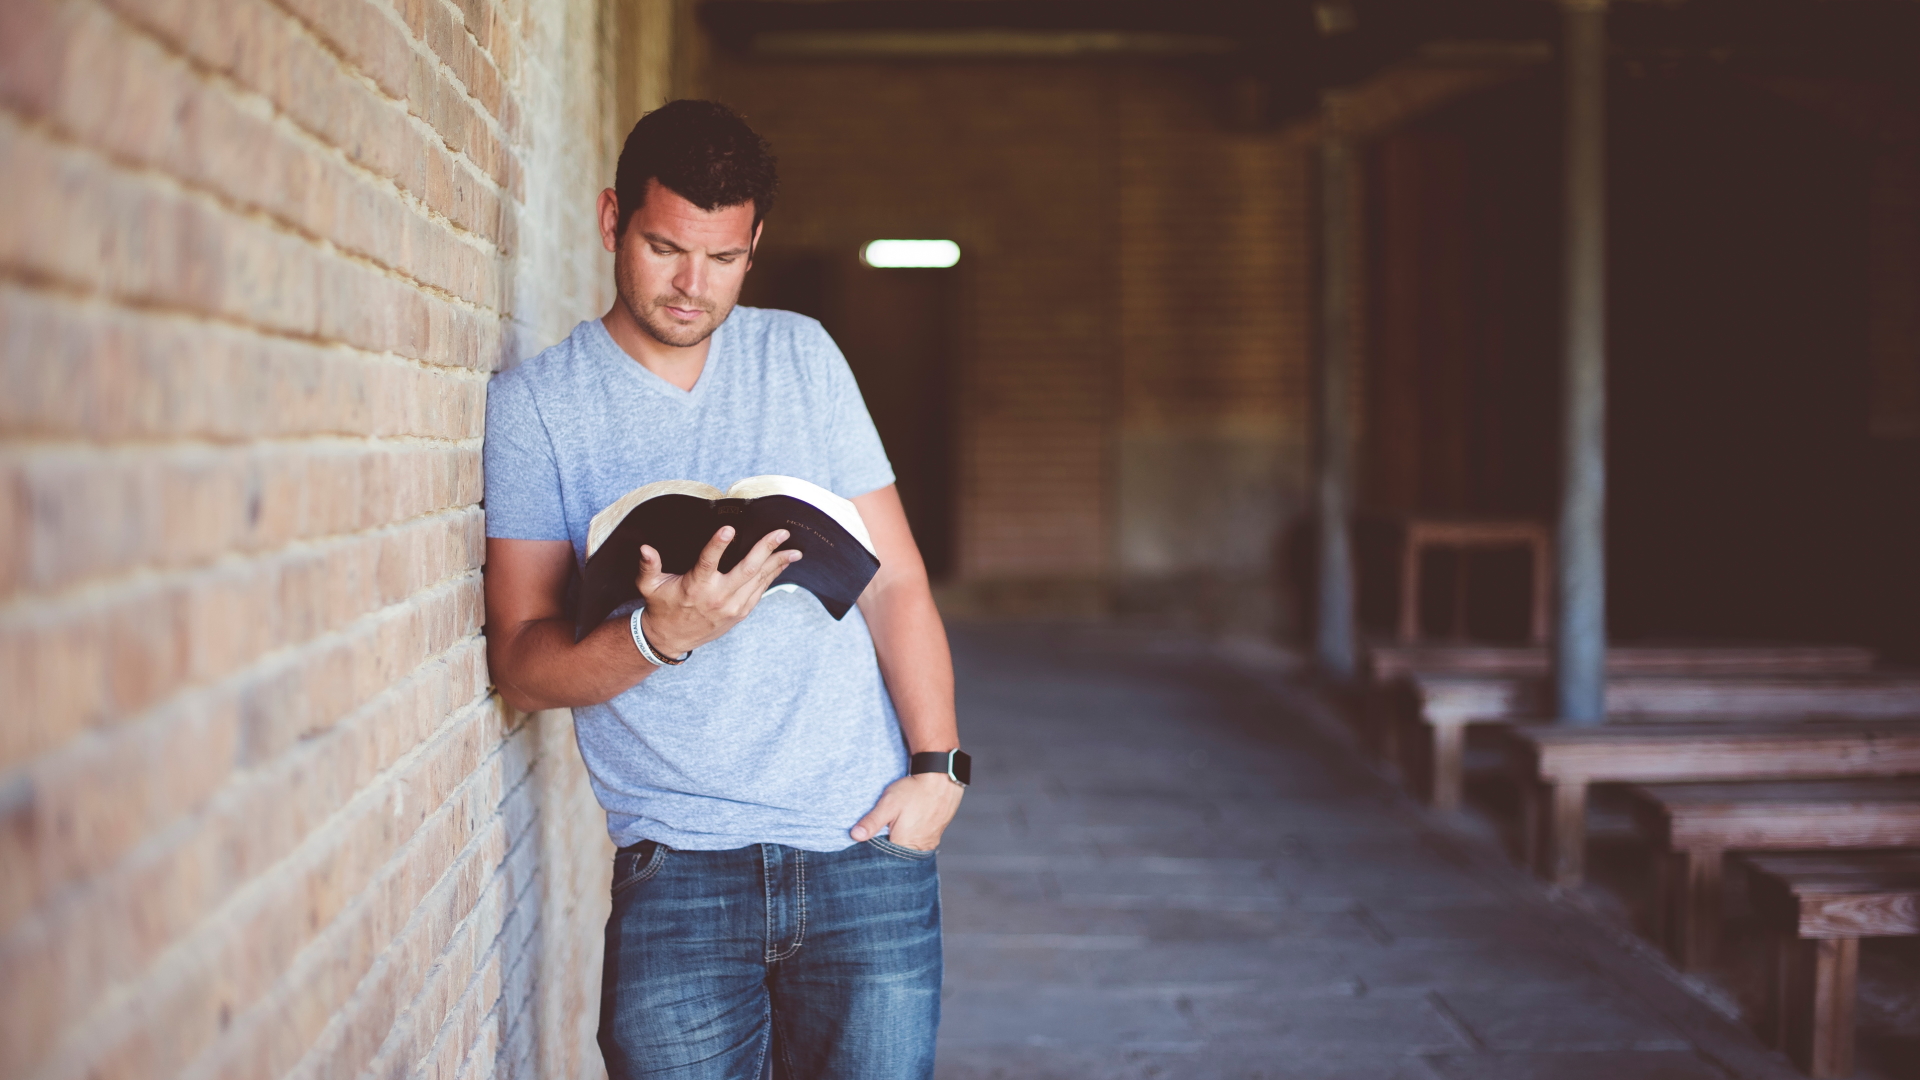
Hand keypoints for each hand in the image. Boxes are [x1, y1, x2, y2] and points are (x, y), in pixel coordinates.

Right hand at [634, 526, 800, 654]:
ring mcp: (732, 607)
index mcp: (695, 587)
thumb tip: (645, 548)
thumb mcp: (649, 586)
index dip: (718, 545)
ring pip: (759, 581)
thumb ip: (648, 566)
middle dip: (766, 549)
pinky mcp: (740, 613)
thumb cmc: (661, 606)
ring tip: (793, 550)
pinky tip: (782, 564)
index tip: (729, 528)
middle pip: (746, 570)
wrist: (671, 639)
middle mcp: (717, 597)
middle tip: (781, 532)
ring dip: (777, 563)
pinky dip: (772, 577)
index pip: (708, 562)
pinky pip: (760, 592)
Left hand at [850, 771, 963, 850]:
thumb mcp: (888, 803)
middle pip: (897, 855)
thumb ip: (872, 822)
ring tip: (896, 826)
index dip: (875, 850)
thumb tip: (855, 836)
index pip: (884, 858)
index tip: (869, 840)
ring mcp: (929, 843)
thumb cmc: (914, 790)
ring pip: (909, 848)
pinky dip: (911, 837)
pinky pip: (919, 843)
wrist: (942, 779)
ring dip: (900, 841)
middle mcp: (919, 848)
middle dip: (887, 846)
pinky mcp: (935, 836)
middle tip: (884, 829)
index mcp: (904, 845)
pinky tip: (907, 825)